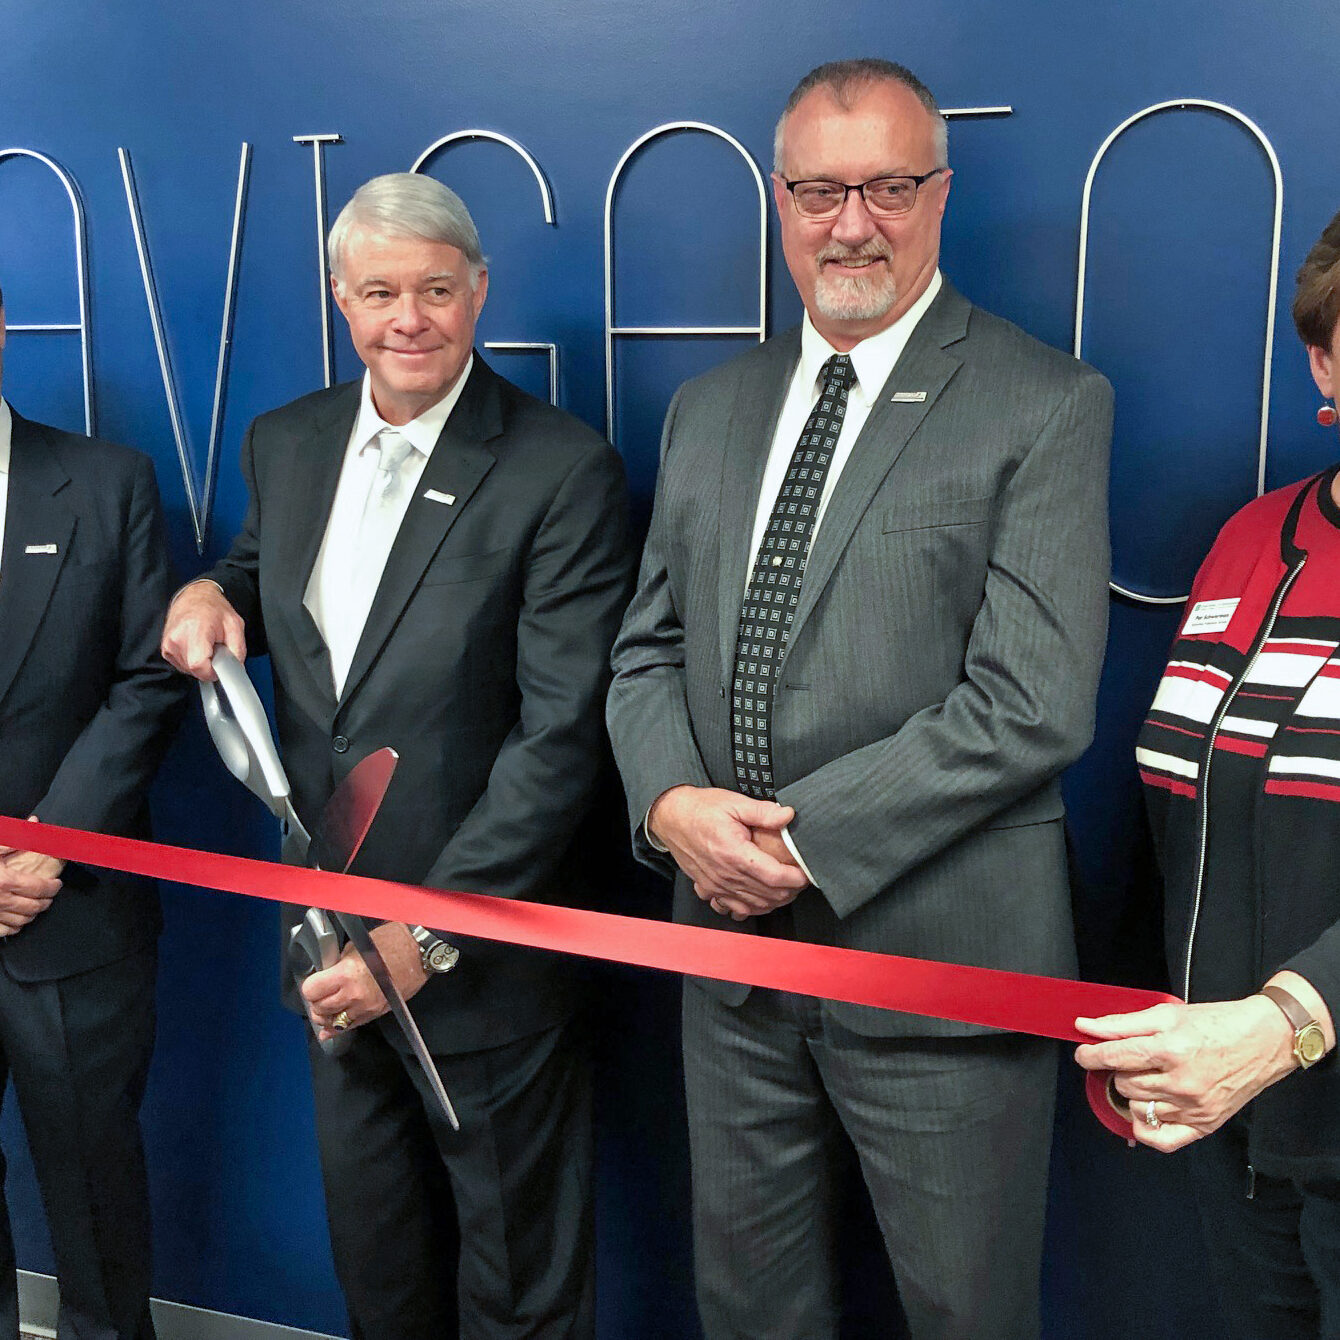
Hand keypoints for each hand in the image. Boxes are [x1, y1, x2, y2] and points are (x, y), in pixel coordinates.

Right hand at [0, 848, 62, 934]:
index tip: (57, 884)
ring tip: (38, 906)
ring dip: (34, 914)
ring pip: (21, 921)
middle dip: (46, 901)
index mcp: (5, 881)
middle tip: (50, 895)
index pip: (39, 888)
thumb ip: (10, 843)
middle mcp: (0, 900)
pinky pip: (5, 931)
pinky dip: (15, 928)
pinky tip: (18, 922)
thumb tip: (32, 832)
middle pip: (33, 906)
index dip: (52, 887)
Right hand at [160, 581, 245, 679]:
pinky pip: (181, 665)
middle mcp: (177, 638)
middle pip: (194, 670)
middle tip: (215, 649)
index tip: (219, 666)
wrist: (195, 596)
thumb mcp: (235, 626)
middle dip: (208, 666)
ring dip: (200, 663)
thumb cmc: (214, 608)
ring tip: (206, 645)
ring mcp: (169, 644)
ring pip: (188, 670)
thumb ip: (238, 651)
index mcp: (195, 631)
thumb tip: (236, 669)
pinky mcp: (165, 649)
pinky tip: (197, 647)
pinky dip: (192, 660)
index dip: (212, 671)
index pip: (199, 665)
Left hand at [301, 922, 427, 1039]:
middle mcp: (354, 995)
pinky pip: (350, 1027)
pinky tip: (330, 1028)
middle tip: (320, 994)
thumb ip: (337, 965)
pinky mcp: (375, 1014)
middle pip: (320, 1009)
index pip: (312, 991)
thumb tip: (325, 976)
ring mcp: (366, 1007)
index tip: (314, 982)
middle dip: (316, 1002)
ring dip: (326, 1015)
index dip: (310, 986)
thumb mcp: (355, 947)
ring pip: (332, 1023)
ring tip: (326, 1007)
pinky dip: (337, 1028)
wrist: (418, 952)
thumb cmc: (389, 942)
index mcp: (346, 974)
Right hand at [648, 785, 807, 921]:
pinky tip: (759, 900)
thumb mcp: (734, 803)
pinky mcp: (708, 889)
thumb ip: (763, 812)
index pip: (773, 876)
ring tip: (786, 890)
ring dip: (773, 902)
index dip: (794, 878)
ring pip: (753, 905)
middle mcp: (725, 875)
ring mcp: (715, 886)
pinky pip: (733, 908)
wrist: (671, 818)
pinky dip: (750, 908)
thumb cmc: (701, 809)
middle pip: (766, 895)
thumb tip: (788, 815)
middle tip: (800, 881)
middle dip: (789, 891)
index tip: (806, 874)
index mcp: (734, 853)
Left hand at [1074, 995, 1296, 1151]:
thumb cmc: (1217, 1024)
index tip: (1084, 1054)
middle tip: (1131, 1059)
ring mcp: (1194, 1107)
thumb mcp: (1166, 1014)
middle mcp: (1183, 1082)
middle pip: (1125, 1083)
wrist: (1264, 1040)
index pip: (1116, 1057)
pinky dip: (1145, 1128)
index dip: (1092, 1055)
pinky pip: (1161, 1139)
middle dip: (1119, 1070)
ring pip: (1137, 1108)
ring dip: (1133, 1093)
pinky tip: (1146, 1110)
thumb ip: (1123, 1023)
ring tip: (1147, 1077)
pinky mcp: (1205, 1124)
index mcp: (1172, 1049)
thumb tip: (1086, 1026)